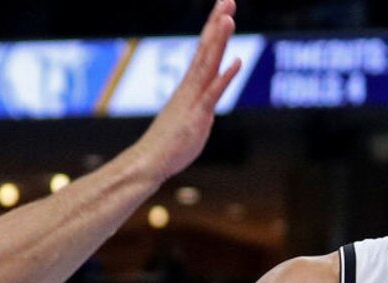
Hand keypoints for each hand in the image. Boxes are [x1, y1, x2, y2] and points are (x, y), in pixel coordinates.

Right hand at [135, 0, 243, 180]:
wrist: (150, 161)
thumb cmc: (170, 145)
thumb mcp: (191, 121)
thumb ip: (200, 110)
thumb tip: (206, 106)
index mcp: (190, 87)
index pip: (204, 52)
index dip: (214, 30)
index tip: (223, 9)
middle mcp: (190, 87)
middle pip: (206, 49)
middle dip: (217, 24)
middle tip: (227, 0)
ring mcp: (193, 99)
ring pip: (208, 64)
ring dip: (219, 41)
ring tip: (228, 18)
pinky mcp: (198, 115)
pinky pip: (213, 93)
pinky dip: (225, 76)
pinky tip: (237, 61)